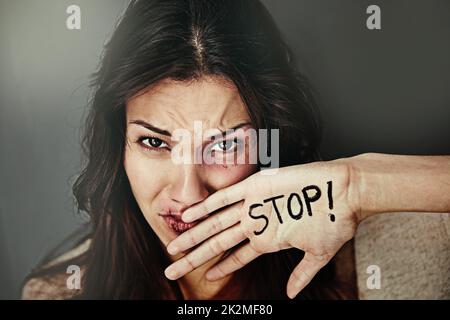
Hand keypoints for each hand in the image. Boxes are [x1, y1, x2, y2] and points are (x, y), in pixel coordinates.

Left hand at [164, 159, 359, 298]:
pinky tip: (188, 215)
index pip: (235, 257)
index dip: (219, 267)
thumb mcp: (317, 254)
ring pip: (215, 225)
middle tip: (171, 271)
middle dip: (194, 258)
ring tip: (172, 249)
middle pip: (217, 243)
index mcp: (268, 239)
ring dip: (193, 237)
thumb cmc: (335, 221)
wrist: (344, 191)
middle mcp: (255, 223)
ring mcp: (253, 207)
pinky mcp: (256, 188)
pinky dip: (206, 207)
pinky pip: (224, 199)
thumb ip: (302, 274)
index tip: (204, 277)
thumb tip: (290, 295)